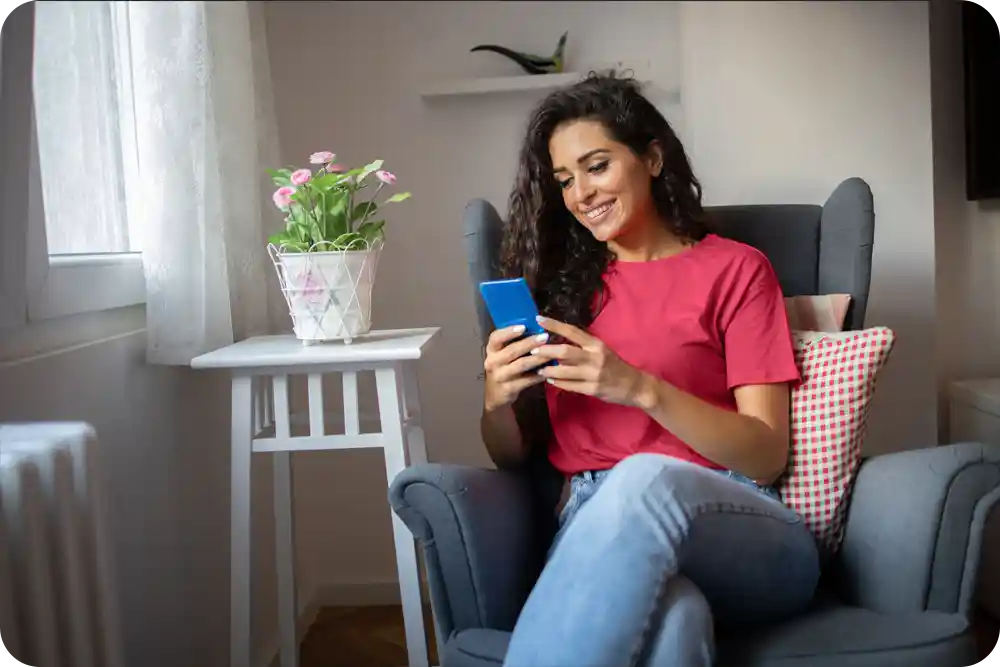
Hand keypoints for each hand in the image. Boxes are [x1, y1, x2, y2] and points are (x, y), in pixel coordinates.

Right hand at [483, 324, 551, 411]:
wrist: (495, 395)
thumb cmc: (503, 367)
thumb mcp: (502, 354)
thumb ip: (514, 342)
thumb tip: (536, 327)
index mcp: (491, 350)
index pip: (496, 338)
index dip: (509, 332)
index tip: (524, 326)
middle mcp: (493, 362)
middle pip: (511, 351)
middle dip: (529, 343)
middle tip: (545, 337)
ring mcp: (500, 376)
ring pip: (521, 365)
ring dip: (537, 358)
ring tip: (551, 353)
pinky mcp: (508, 389)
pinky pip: (527, 380)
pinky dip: (538, 375)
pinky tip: (549, 371)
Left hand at [533, 317, 647, 406]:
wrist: (634, 386)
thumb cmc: (615, 366)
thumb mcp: (601, 350)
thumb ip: (583, 346)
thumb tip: (558, 341)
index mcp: (596, 344)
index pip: (572, 331)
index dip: (554, 325)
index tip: (538, 319)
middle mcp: (595, 357)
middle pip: (565, 350)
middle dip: (546, 350)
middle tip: (533, 350)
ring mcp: (593, 374)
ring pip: (564, 370)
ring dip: (548, 369)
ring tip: (538, 368)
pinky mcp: (593, 389)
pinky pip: (570, 385)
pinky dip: (558, 382)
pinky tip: (550, 380)